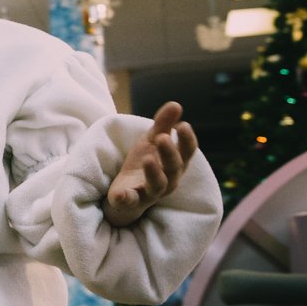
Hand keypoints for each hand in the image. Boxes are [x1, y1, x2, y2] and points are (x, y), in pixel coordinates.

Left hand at [104, 101, 196, 227]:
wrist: (127, 192)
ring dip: (154, 172)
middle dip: (169, 153)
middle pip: (173, 168)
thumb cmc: (145, 164)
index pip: (187, 152)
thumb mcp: (151, 142)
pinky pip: (130, 201)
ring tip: (148, 158)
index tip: (183, 125)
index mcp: (175, 164)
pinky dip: (125, 198)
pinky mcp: (132, 201)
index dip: (187, 140)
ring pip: (157, 185)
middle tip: (162, 137)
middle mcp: (168, 180)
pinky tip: (119, 194)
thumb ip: (163, 125)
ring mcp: (151, 192)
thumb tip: (176, 104)